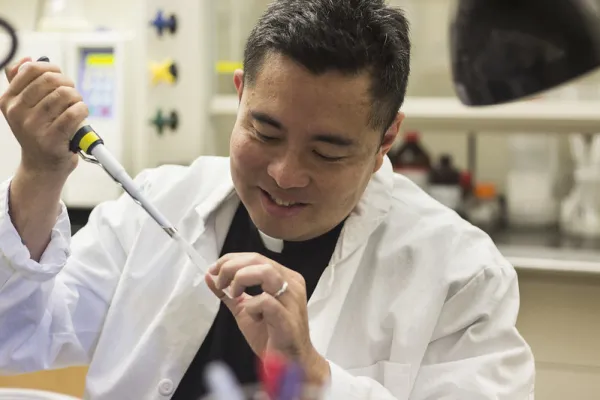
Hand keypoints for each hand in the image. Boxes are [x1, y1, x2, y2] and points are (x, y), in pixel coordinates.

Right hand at [0, 57, 86, 178]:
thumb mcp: (23, 107)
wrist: (42, 165)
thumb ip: (20, 82)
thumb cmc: (38, 131)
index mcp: (8, 100)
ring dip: (77, 97)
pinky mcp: (52, 139)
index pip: (31, 70)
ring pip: (64, 95)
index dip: (52, 69)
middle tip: (72, 94)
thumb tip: (27, 59)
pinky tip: (81, 113)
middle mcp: (17, 112)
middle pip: (50, 80)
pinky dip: (82, 109)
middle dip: (67, 83)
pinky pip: (73, 113)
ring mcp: (33, 127)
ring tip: (76, 105)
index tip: (59, 77)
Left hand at [205, 252, 330, 384]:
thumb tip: (210, 276)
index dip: (231, 260)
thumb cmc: (270, 334)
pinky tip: (252, 316)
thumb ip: (228, 292)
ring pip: (266, 272)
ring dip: (242, 279)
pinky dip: (252, 306)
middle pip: (258, 260)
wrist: (288, 362)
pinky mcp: (287, 317)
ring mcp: (291, 299)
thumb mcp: (244, 309)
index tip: (214, 270)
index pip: (255, 257)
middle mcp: (291, 283)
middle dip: (231, 267)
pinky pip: (266, 301)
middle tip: (220, 281)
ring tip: (234, 294)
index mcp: (284, 277)